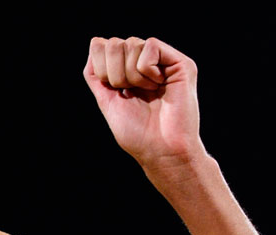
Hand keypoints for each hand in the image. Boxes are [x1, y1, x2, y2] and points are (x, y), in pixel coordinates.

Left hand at [83, 37, 202, 166]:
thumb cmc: (137, 133)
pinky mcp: (180, 63)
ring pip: (132, 43)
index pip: (103, 47)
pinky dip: (146, 69)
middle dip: (114, 73)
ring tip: (147, 92)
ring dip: (131, 74)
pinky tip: (158, 85)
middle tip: (130, 93)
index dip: (100, 66)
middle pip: (115, 44)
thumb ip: (97, 76)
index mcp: (128, 73)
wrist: (161, 150)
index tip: (113, 90)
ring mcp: (163, 62)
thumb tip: (95, 44)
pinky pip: (150, 45)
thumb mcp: (107, 101)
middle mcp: (146, 64)